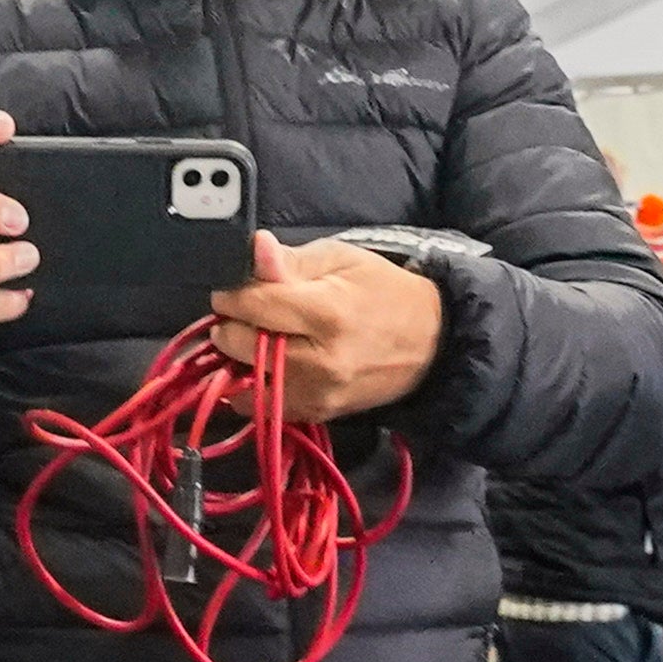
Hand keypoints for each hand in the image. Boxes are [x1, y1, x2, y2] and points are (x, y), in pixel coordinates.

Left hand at [209, 232, 444, 424]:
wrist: (431, 342)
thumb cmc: (383, 292)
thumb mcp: (342, 260)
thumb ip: (293, 260)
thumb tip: (257, 247)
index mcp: (327, 313)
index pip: (252, 305)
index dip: (232, 295)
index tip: (231, 292)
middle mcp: (319, 361)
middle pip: (240, 345)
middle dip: (232, 325)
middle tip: (244, 315)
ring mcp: (318, 394)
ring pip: (244, 383)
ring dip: (238, 361)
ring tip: (252, 342)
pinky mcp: (319, 414)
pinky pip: (262, 408)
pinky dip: (254, 388)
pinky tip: (265, 368)